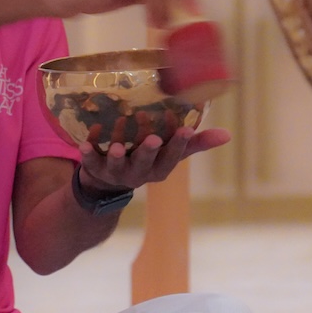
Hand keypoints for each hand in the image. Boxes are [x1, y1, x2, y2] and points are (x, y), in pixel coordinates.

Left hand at [77, 125, 231, 192]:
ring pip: (116, 164)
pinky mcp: (94, 167)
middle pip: (144, 164)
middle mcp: (138, 173)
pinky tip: (84, 143)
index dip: (177, 145)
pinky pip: (90, 161)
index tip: (185, 129)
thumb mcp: (170, 153)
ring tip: (117, 145)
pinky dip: (87, 153)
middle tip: (153, 139)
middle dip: (148, 151)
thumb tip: (227, 135)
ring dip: (116, 154)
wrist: (107, 183)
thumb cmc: (146, 160)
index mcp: (159, 168)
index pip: (171, 158)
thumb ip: (195, 144)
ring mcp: (115, 172)